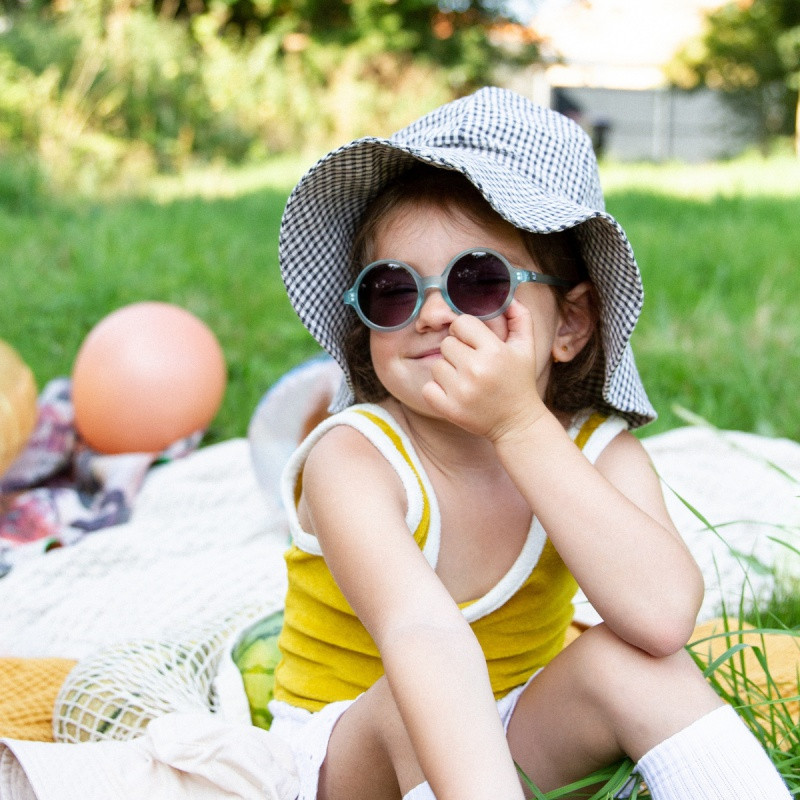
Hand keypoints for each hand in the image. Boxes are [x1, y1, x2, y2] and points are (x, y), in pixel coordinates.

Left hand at [421, 300, 548, 440]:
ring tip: (465, 379)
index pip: (461, 323)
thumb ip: (521, 317)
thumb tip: (508, 296)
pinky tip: (454, 393)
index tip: (473, 343)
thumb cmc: (519, 381)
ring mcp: (461, 391)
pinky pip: (428, 388)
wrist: (517, 423)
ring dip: (447, 370)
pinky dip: (437, 390)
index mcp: (494, 351)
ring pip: (436, 365)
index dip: (465, 331)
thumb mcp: (526, 348)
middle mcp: (476, 370)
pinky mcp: (450, 409)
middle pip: (446, 343)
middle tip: (471, 364)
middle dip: (457, 351)